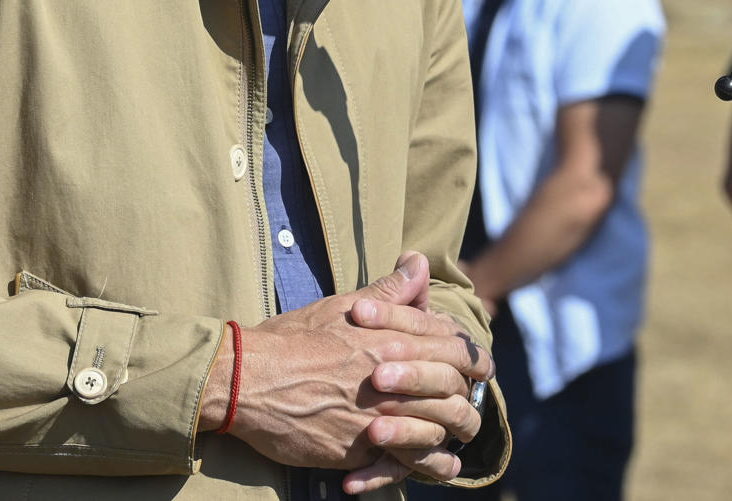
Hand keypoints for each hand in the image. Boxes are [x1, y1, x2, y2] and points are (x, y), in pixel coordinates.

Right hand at [208, 251, 491, 481]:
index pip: (452, 348)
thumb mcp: (343, 306)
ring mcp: (378, 415)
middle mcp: (394, 378)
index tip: (483, 367)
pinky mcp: (359, 447)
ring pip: (434, 430)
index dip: (473, 358)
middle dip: (468, 402)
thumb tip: (417, 262)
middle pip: (451, 392)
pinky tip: (434, 469)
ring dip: (449, 437)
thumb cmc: (293, 338)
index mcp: (394, 339)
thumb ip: (388, 291)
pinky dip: (420, 465)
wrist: (248, 379)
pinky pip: (401, 461)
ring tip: (457, 443)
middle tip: (473, 408)